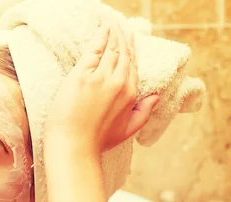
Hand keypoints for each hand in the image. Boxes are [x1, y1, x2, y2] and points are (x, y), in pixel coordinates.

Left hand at [43, 22, 160, 155]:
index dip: (130, 51)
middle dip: (123, 38)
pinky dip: (100, 37)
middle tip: (120, 27)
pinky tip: (102, 28)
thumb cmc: (97, 141)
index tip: (129, 40)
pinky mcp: (81, 76)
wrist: (74, 146)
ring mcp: (100, 78)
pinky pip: (94, 50)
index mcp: (130, 93)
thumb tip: (156, 97)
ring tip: (111, 25)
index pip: (132, 65)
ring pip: (110, 49)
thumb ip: (144, 112)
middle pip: (122, 53)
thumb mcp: (128, 129)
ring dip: (112, 34)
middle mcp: (118, 82)